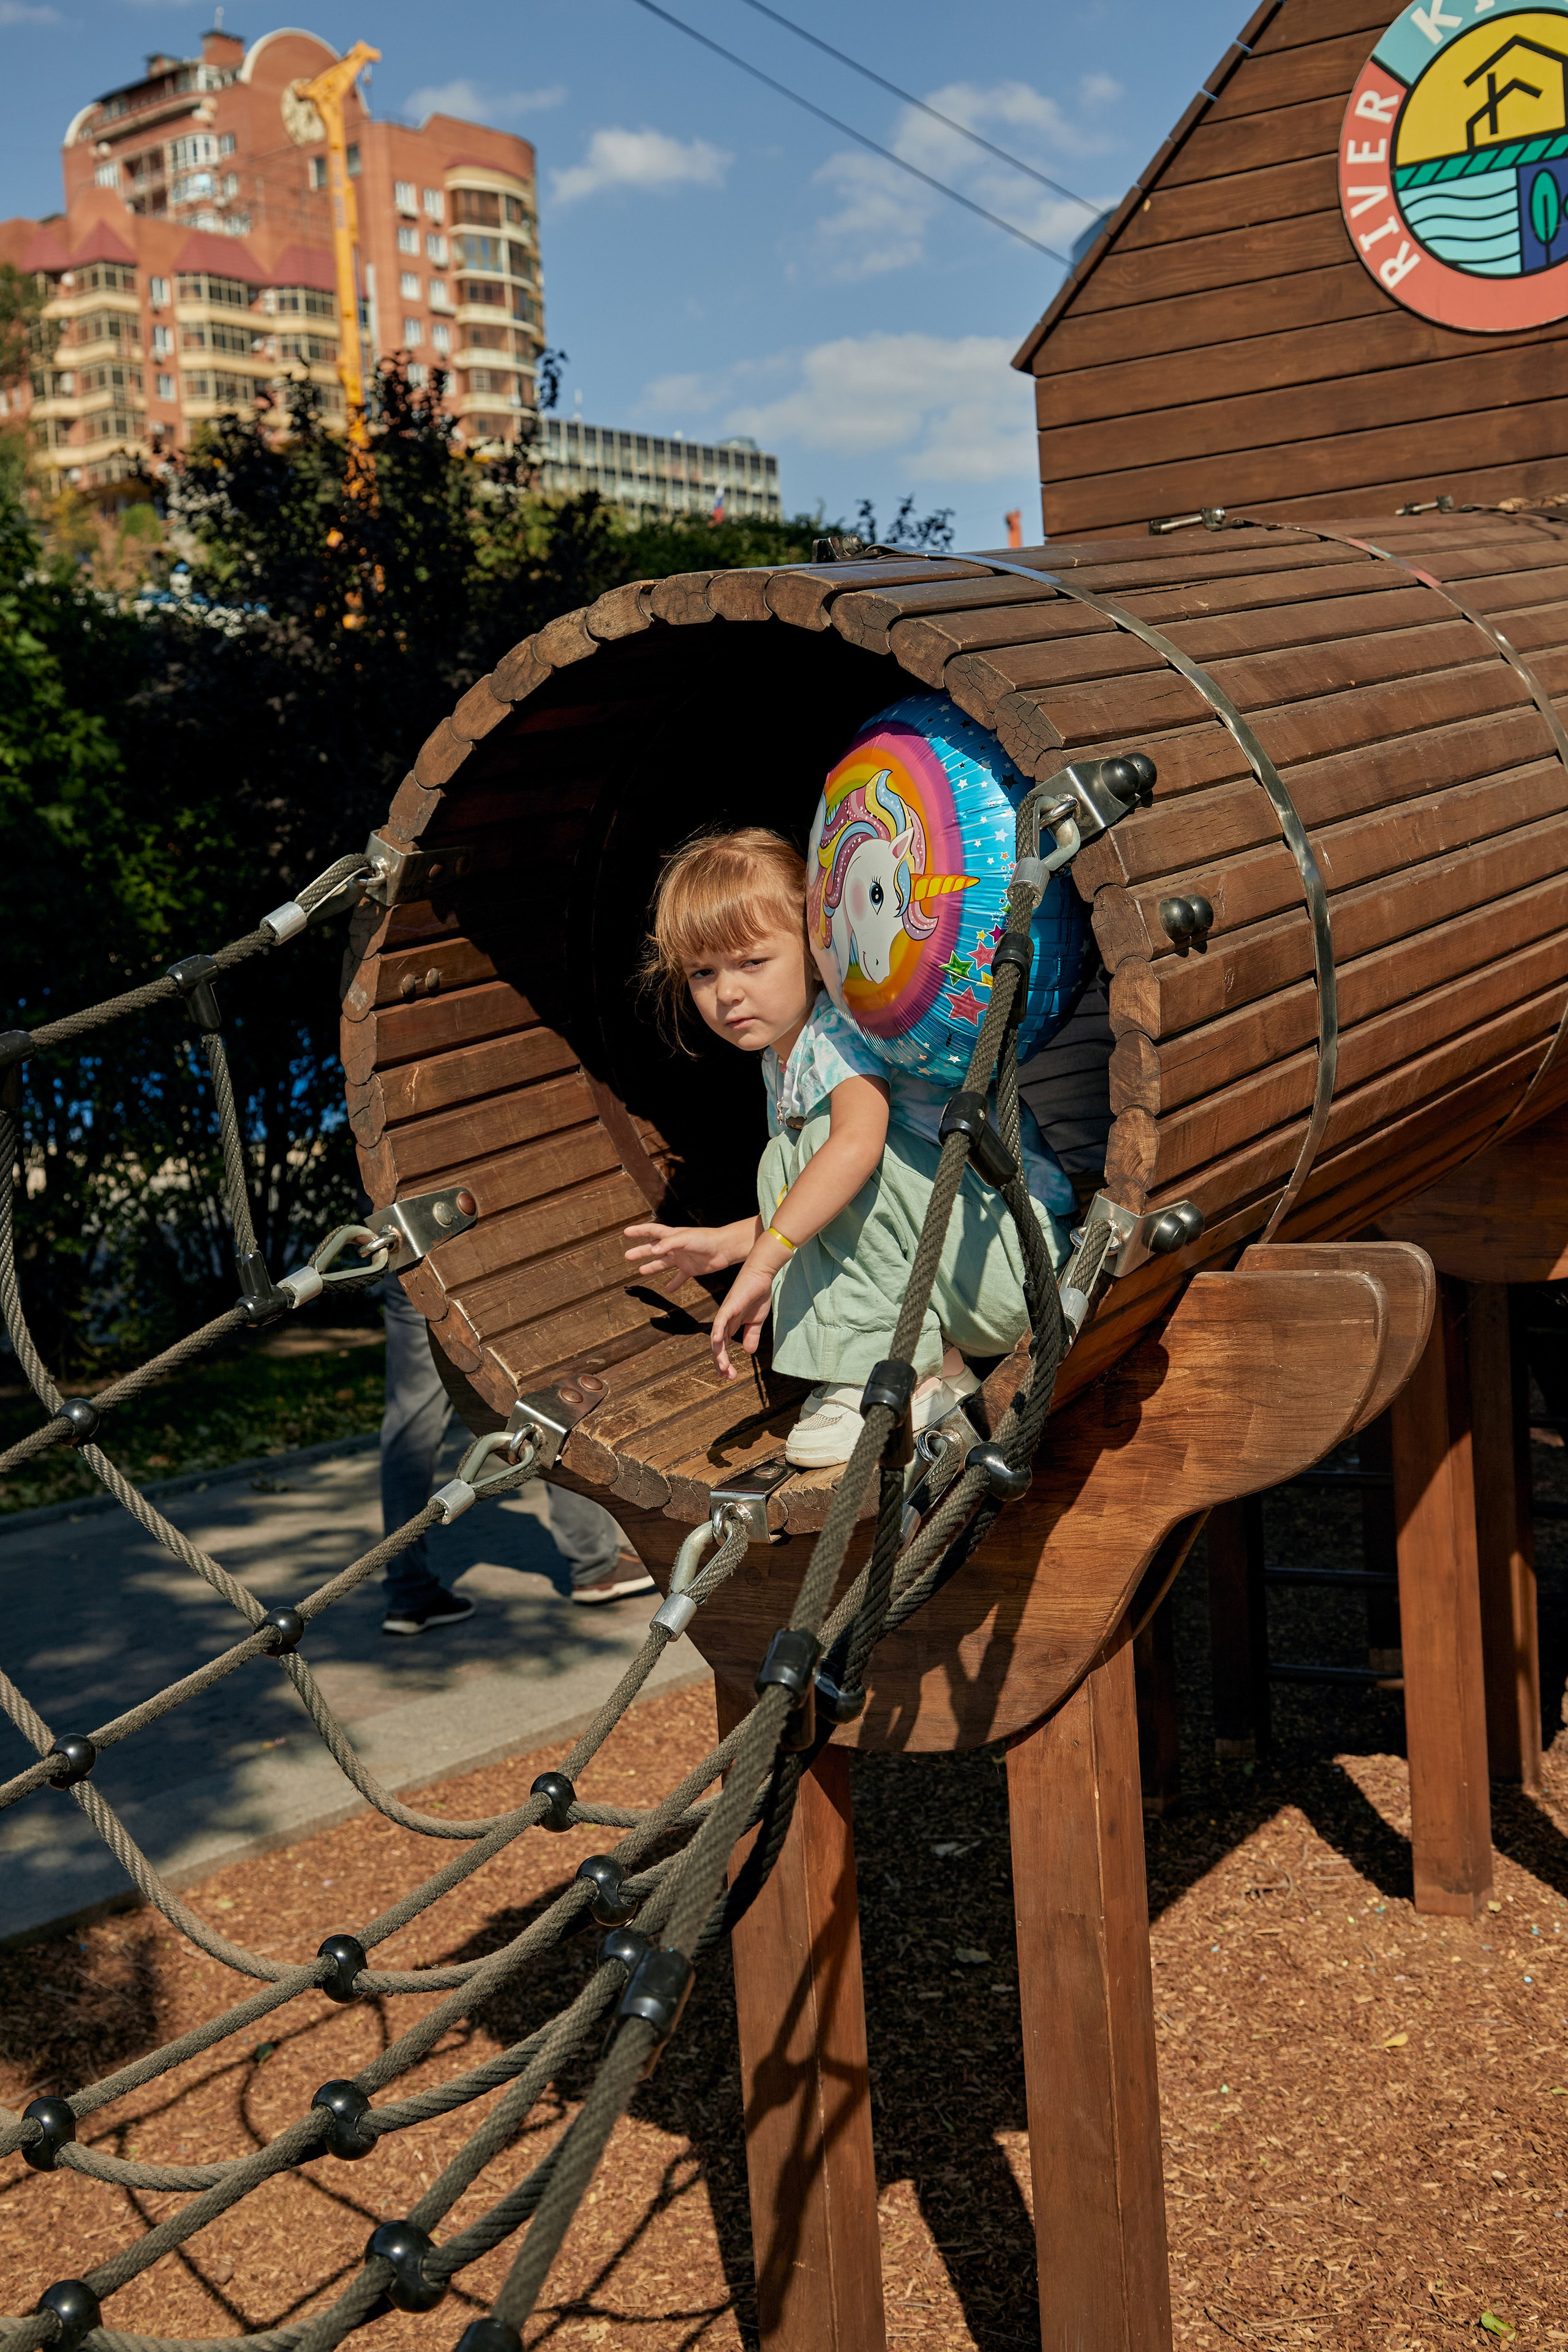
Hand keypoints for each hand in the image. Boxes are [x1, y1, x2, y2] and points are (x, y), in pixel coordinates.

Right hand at [624, 1222, 742, 1282]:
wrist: (725, 1249)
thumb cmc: (706, 1239)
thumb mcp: (685, 1238)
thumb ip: (669, 1243)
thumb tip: (653, 1250)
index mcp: (672, 1236)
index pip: (652, 1231)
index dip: (639, 1231)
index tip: (626, 1232)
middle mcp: (675, 1247)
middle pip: (653, 1249)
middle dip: (640, 1252)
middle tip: (627, 1256)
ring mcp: (682, 1258)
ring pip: (663, 1263)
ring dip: (652, 1267)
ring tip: (641, 1271)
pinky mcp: (691, 1269)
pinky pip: (679, 1278)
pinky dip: (673, 1283)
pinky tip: (668, 1289)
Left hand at [709, 1248, 783, 1379]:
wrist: (762, 1275)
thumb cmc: (757, 1294)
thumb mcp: (756, 1321)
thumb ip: (751, 1335)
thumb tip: (747, 1352)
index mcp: (731, 1325)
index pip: (723, 1347)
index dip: (724, 1362)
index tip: (728, 1376)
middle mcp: (724, 1321)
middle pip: (717, 1346)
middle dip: (721, 1362)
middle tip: (726, 1376)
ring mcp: (725, 1314)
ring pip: (717, 1337)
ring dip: (719, 1353)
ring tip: (722, 1368)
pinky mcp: (729, 1306)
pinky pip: (720, 1320)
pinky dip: (717, 1331)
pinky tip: (715, 1342)